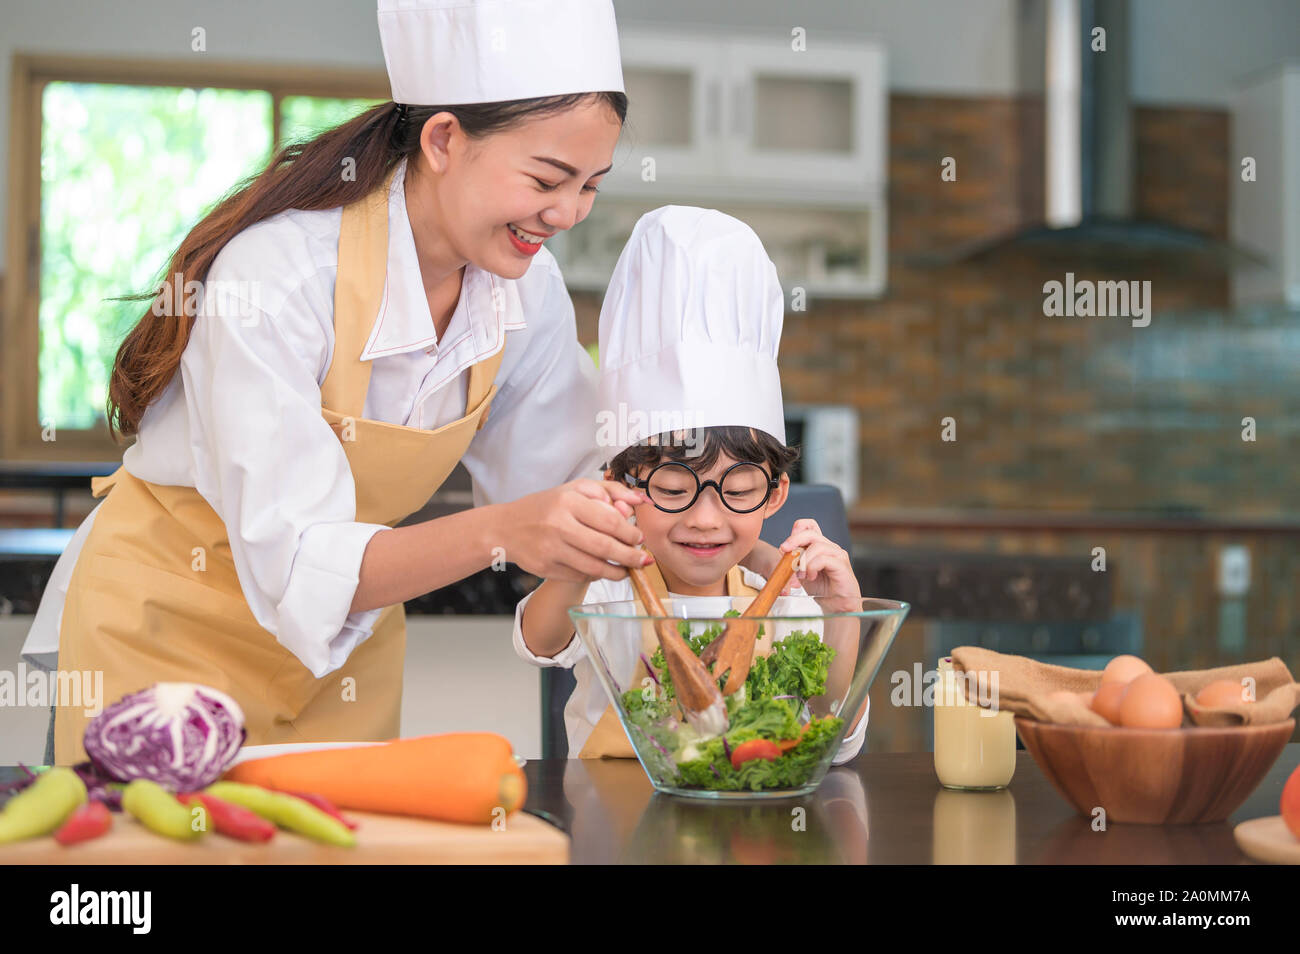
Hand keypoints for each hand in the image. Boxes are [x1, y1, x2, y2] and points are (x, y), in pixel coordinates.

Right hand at [499, 479, 652, 583]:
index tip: (640, 538)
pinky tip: (602, 569)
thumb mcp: (574, 489)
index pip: (609, 521)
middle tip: (643, 560)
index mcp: (568, 502)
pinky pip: (580, 576)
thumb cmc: (547, 506)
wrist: (506, 528)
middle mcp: (558, 526)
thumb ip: (609, 490)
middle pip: (605, 547)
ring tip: (627, 569)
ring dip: (617, 572)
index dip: (630, 533)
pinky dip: (595, 575)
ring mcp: (551, 550)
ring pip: (594, 567)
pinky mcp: (546, 568)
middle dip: (630, 556)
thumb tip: (639, 501)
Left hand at [779, 519, 860, 609]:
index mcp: (820, 547)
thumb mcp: (801, 573)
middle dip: (794, 540)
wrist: (836, 607)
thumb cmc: (822, 591)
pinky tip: (810, 577)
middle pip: (810, 532)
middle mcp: (830, 547)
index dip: (795, 531)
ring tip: (801, 574)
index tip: (784, 546)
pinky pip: (823, 558)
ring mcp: (837, 554)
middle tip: (784, 551)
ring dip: (803, 560)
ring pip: (817, 545)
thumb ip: (793, 561)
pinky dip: (812, 567)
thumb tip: (782, 550)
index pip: (809, 526)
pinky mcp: (842, 564)